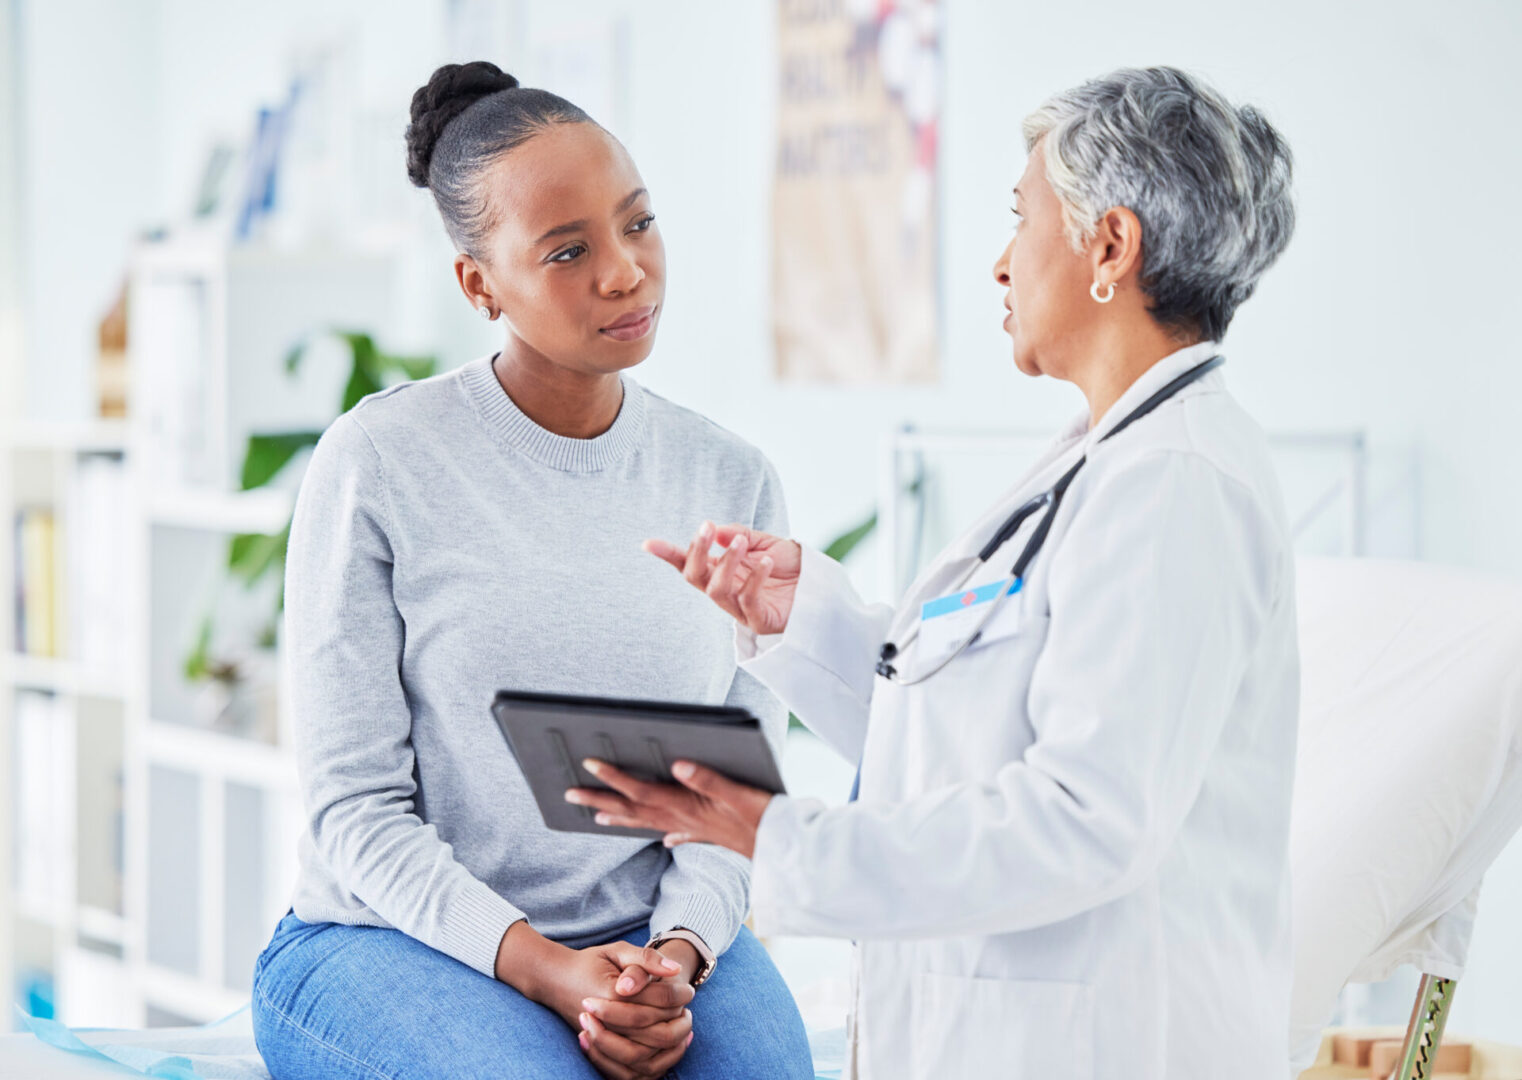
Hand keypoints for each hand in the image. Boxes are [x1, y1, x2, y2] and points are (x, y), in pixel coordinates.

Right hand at [495, 924, 693, 1077]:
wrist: (555, 980)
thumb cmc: (590, 963)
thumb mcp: (618, 951)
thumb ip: (647, 957)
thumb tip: (675, 970)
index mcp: (613, 992)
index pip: (659, 1000)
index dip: (679, 995)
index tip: (689, 990)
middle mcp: (607, 1021)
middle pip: (656, 1032)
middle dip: (679, 1022)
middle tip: (688, 1011)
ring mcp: (602, 1039)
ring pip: (646, 1055)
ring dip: (671, 1044)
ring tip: (682, 1028)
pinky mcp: (599, 1052)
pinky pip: (631, 1070)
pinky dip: (654, 1062)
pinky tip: (668, 1046)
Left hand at [566, 758, 773, 858]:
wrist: (785, 847)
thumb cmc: (763, 817)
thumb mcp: (738, 792)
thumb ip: (708, 778)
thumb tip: (677, 764)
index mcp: (686, 805)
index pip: (641, 790)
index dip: (613, 777)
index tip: (588, 764)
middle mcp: (683, 818)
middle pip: (633, 808)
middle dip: (601, 799)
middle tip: (570, 793)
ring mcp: (694, 827)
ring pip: (649, 822)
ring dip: (621, 817)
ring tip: (598, 816)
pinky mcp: (710, 833)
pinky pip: (679, 834)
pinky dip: (667, 833)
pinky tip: (665, 838)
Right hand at [643, 520, 800, 635]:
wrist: (819, 585)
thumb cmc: (789, 566)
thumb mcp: (764, 541)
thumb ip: (740, 535)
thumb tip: (718, 532)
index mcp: (721, 570)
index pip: (689, 563)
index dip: (668, 555)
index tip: (648, 544)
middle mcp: (725, 590)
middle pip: (695, 577)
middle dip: (696, 552)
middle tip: (706, 528)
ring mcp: (739, 608)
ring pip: (716, 590)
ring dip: (727, 563)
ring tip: (741, 543)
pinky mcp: (759, 620)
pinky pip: (748, 600)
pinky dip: (755, 578)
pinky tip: (767, 562)